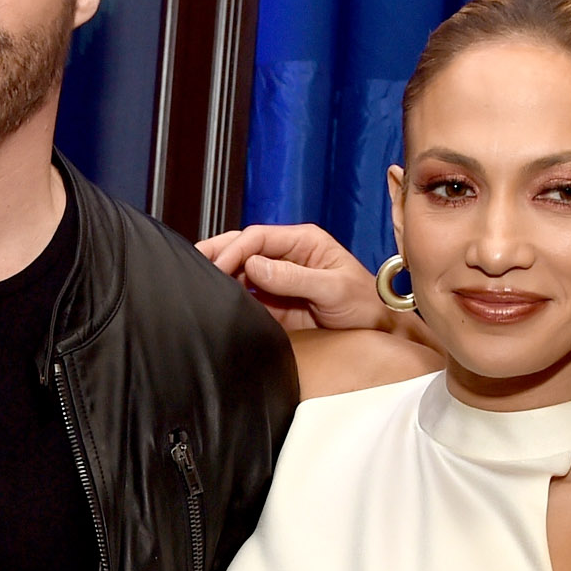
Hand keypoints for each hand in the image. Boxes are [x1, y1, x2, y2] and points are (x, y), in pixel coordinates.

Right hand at [198, 222, 388, 334]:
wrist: (379, 333)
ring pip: (239, 271)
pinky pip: (245, 296)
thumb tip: (254, 266)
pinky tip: (213, 303)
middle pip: (243, 248)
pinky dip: (227, 298)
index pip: (258, 237)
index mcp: (303, 241)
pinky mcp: (274, 303)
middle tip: (191, 267)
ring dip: (218, 276)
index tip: (216, 266)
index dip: (234, 249)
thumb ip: (294, 277)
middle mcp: (287, 256)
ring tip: (195, 286)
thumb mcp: (334, 288)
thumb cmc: (366, 305)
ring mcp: (279, 279)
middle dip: (216, 255)